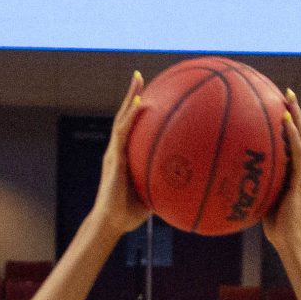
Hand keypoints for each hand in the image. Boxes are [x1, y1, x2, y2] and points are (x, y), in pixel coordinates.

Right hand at [90, 72, 151, 237]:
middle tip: (140, 76)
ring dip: (130, 98)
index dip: (137, 112)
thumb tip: (189, 183)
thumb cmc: (130, 214)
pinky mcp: (113, 158)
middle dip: (132, 96)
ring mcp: (114, 152)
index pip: (131, 129)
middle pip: (124, 116)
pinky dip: (131, 117)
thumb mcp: (154, 195)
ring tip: (138, 79)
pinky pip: (123, 133)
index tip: (149, 96)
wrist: (111, 223)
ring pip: (121, 118)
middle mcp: (117, 150)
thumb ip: (166, 185)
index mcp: (125, 157)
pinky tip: (140, 104)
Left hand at [263, 89, 300, 252]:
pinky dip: (293, 137)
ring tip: (289, 100)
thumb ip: (260, 184)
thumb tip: (239, 173)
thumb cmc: (275, 226)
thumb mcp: (265, 199)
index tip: (285, 107)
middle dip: (298, 113)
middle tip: (289, 93)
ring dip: (298, 118)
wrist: (290, 242)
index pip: (299, 145)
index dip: (294, 125)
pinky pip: (299, 154)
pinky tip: (286, 122)